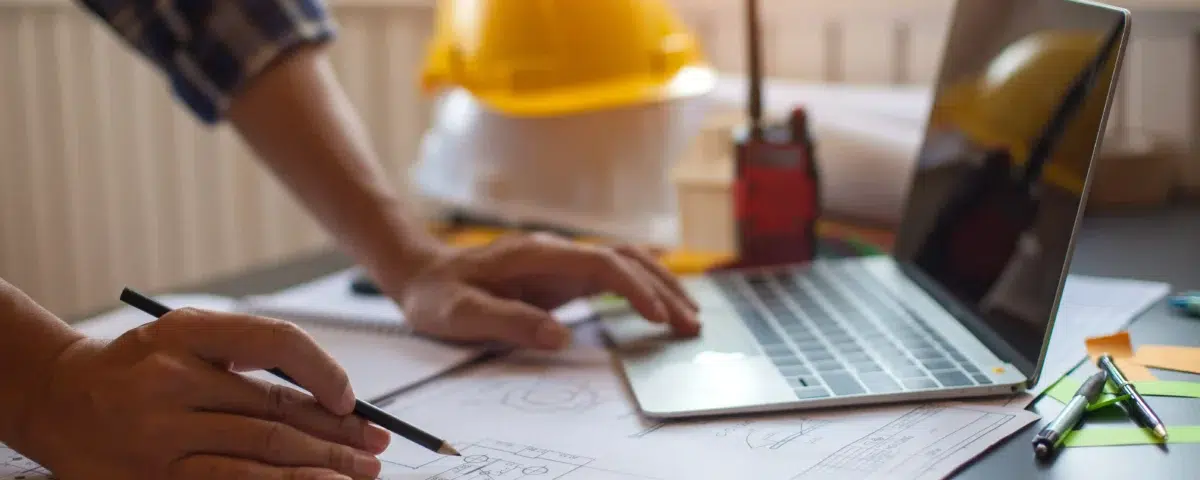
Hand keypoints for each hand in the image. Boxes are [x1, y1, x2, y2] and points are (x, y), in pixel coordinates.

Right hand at [20, 308, 390, 478]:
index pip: (276, 344)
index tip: (351, 399)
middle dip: (337, 434)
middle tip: (377, 446)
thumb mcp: (188, 335)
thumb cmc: (141, 365)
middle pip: (276, 412)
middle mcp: (172, 381)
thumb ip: (250, 352)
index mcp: (187, 333)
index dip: (325, 372)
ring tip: (358, 474)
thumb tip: (332, 394)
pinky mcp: (153, 478)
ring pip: (260, 455)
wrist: (58, 397)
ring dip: (319, 468)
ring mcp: (161, 435)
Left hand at [389, 232, 700, 348]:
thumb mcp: (461, 314)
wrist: (424, 274)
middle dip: (662, 289)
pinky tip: (662, 306)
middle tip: (691, 324)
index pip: (599, 262)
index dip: (633, 287)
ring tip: (690, 317)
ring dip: (660, 286)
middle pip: (624, 259)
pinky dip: (643, 288)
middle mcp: (556, 250)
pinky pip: (613, 276)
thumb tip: (559, 335)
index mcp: (534, 253)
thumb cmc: (439, 295)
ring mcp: (562, 260)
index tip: (656, 316)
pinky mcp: (564, 274)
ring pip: (625, 263)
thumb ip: (508, 321)